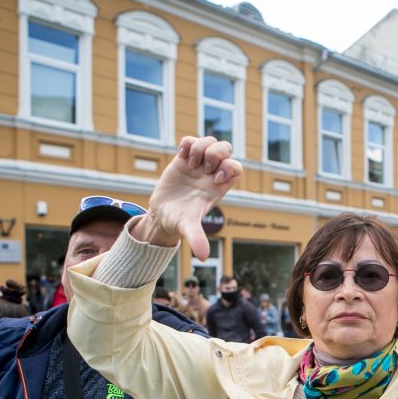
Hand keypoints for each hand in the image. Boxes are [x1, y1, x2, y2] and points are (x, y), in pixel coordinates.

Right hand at [136, 136, 242, 258]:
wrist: (161, 216)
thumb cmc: (178, 222)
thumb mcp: (188, 228)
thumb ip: (197, 238)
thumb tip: (204, 258)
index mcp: (218, 187)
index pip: (236, 168)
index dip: (229, 168)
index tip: (214, 179)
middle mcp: (211, 174)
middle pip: (227, 149)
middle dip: (217, 153)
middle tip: (204, 167)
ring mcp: (198, 165)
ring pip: (211, 142)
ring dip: (201, 147)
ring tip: (191, 162)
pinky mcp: (183, 159)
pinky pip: (192, 140)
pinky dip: (188, 143)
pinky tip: (181, 156)